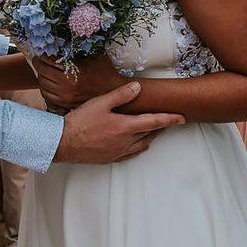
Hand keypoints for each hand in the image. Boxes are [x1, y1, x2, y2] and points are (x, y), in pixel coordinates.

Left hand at [35, 54, 122, 111]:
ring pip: (42, 84)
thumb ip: (79, 47)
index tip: (42, 49)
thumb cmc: (105, 70)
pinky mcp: (65, 104)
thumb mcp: (94, 54)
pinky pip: (47, 95)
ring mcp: (66, 97)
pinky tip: (48, 82)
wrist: (115, 91)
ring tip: (43, 69)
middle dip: (39, 63)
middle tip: (39, 58)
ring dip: (41, 75)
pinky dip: (44, 88)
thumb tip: (64, 37)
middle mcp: (68, 85)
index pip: (48, 60)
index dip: (43, 53)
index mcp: (74, 71)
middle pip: (42, 72)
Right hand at [53, 81, 184, 164]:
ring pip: (142, 146)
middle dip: (160, 127)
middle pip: (150, 134)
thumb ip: (121, 95)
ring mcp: (118, 152)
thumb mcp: (101, 102)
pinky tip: (134, 144)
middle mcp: (126, 142)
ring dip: (149, 137)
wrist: (63, 143)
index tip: (182, 118)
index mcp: (126, 127)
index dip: (170, 119)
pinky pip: (130, 155)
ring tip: (151, 130)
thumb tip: (138, 87)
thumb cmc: (81, 121)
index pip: (155, 122)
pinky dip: (137, 148)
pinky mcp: (110, 159)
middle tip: (166, 120)